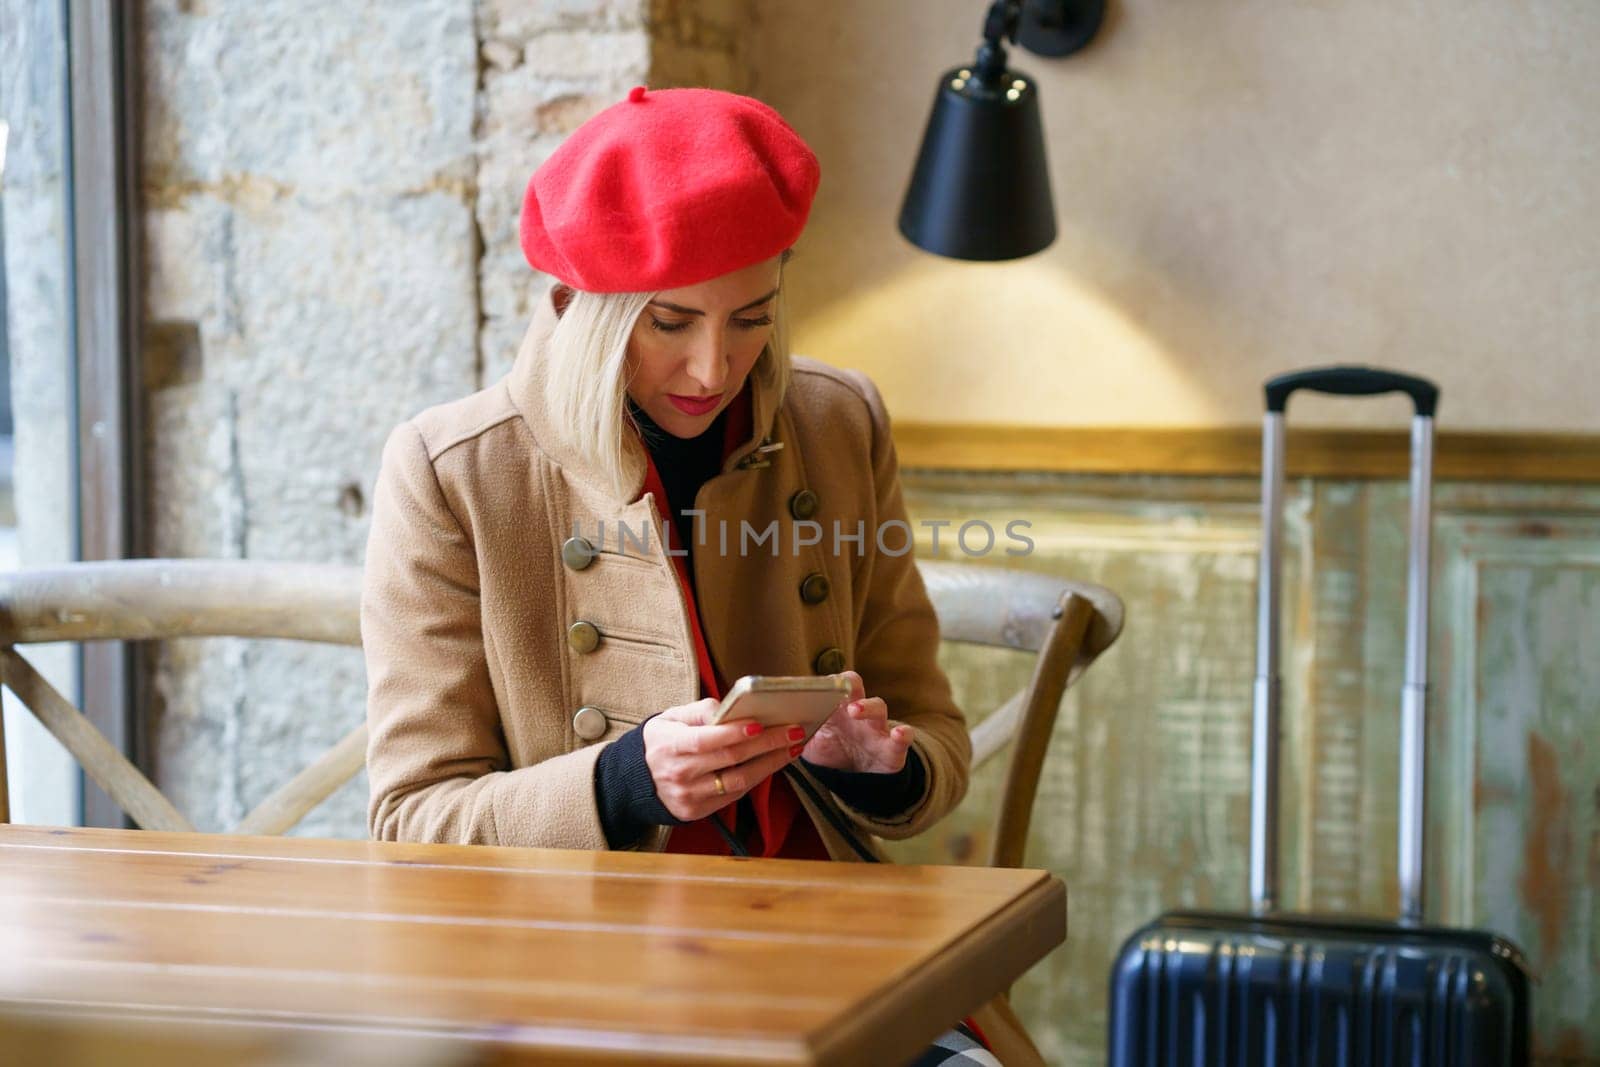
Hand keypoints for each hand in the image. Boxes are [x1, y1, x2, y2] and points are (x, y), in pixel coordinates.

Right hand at [641, 698, 805, 821]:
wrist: (637, 780)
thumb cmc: (661, 741)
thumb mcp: (670, 718)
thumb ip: (699, 711)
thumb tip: (729, 709)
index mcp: (670, 745)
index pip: (706, 740)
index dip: (734, 733)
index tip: (759, 724)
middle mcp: (680, 773)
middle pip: (730, 759)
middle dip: (766, 744)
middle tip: (793, 731)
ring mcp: (689, 796)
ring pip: (738, 781)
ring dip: (770, 764)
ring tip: (791, 748)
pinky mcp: (698, 811)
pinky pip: (735, 795)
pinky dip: (757, 778)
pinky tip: (773, 763)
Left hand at [801, 671, 913, 773]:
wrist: (859, 780)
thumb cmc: (832, 753)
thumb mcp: (810, 745)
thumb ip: (794, 734)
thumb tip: (772, 724)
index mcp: (835, 708)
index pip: (830, 684)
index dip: (822, 681)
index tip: (809, 683)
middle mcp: (857, 712)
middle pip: (856, 687)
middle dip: (848, 683)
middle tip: (837, 686)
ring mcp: (877, 728)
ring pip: (878, 707)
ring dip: (867, 706)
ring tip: (854, 710)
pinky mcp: (893, 748)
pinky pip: (903, 738)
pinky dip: (903, 734)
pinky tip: (898, 734)